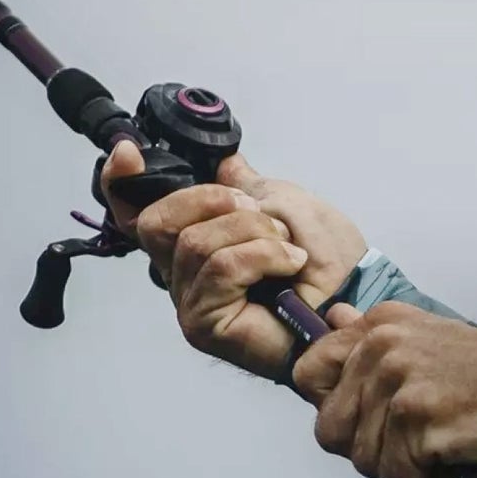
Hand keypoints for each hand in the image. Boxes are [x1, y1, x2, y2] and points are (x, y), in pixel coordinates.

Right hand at [98, 142, 371, 380]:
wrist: (357, 301)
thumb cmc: (329, 264)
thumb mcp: (286, 205)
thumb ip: (247, 185)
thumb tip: (224, 163)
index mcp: (194, 240)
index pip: (133, 212)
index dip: (119, 181)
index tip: (129, 152)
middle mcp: (183, 273)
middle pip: (157, 221)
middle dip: (214, 202)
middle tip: (261, 214)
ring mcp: (191, 301)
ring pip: (195, 242)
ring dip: (253, 232)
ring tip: (288, 248)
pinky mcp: (206, 324)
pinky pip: (221, 268)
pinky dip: (263, 256)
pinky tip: (291, 267)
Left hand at [293, 302, 476, 477]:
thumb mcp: (427, 336)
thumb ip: (373, 335)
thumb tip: (333, 318)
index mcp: (379, 325)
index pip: (308, 373)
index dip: (330, 407)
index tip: (364, 419)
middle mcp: (382, 348)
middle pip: (331, 428)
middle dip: (367, 449)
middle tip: (407, 448)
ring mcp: (398, 384)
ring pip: (364, 459)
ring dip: (400, 470)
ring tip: (435, 458)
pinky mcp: (418, 421)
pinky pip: (397, 476)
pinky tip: (446, 473)